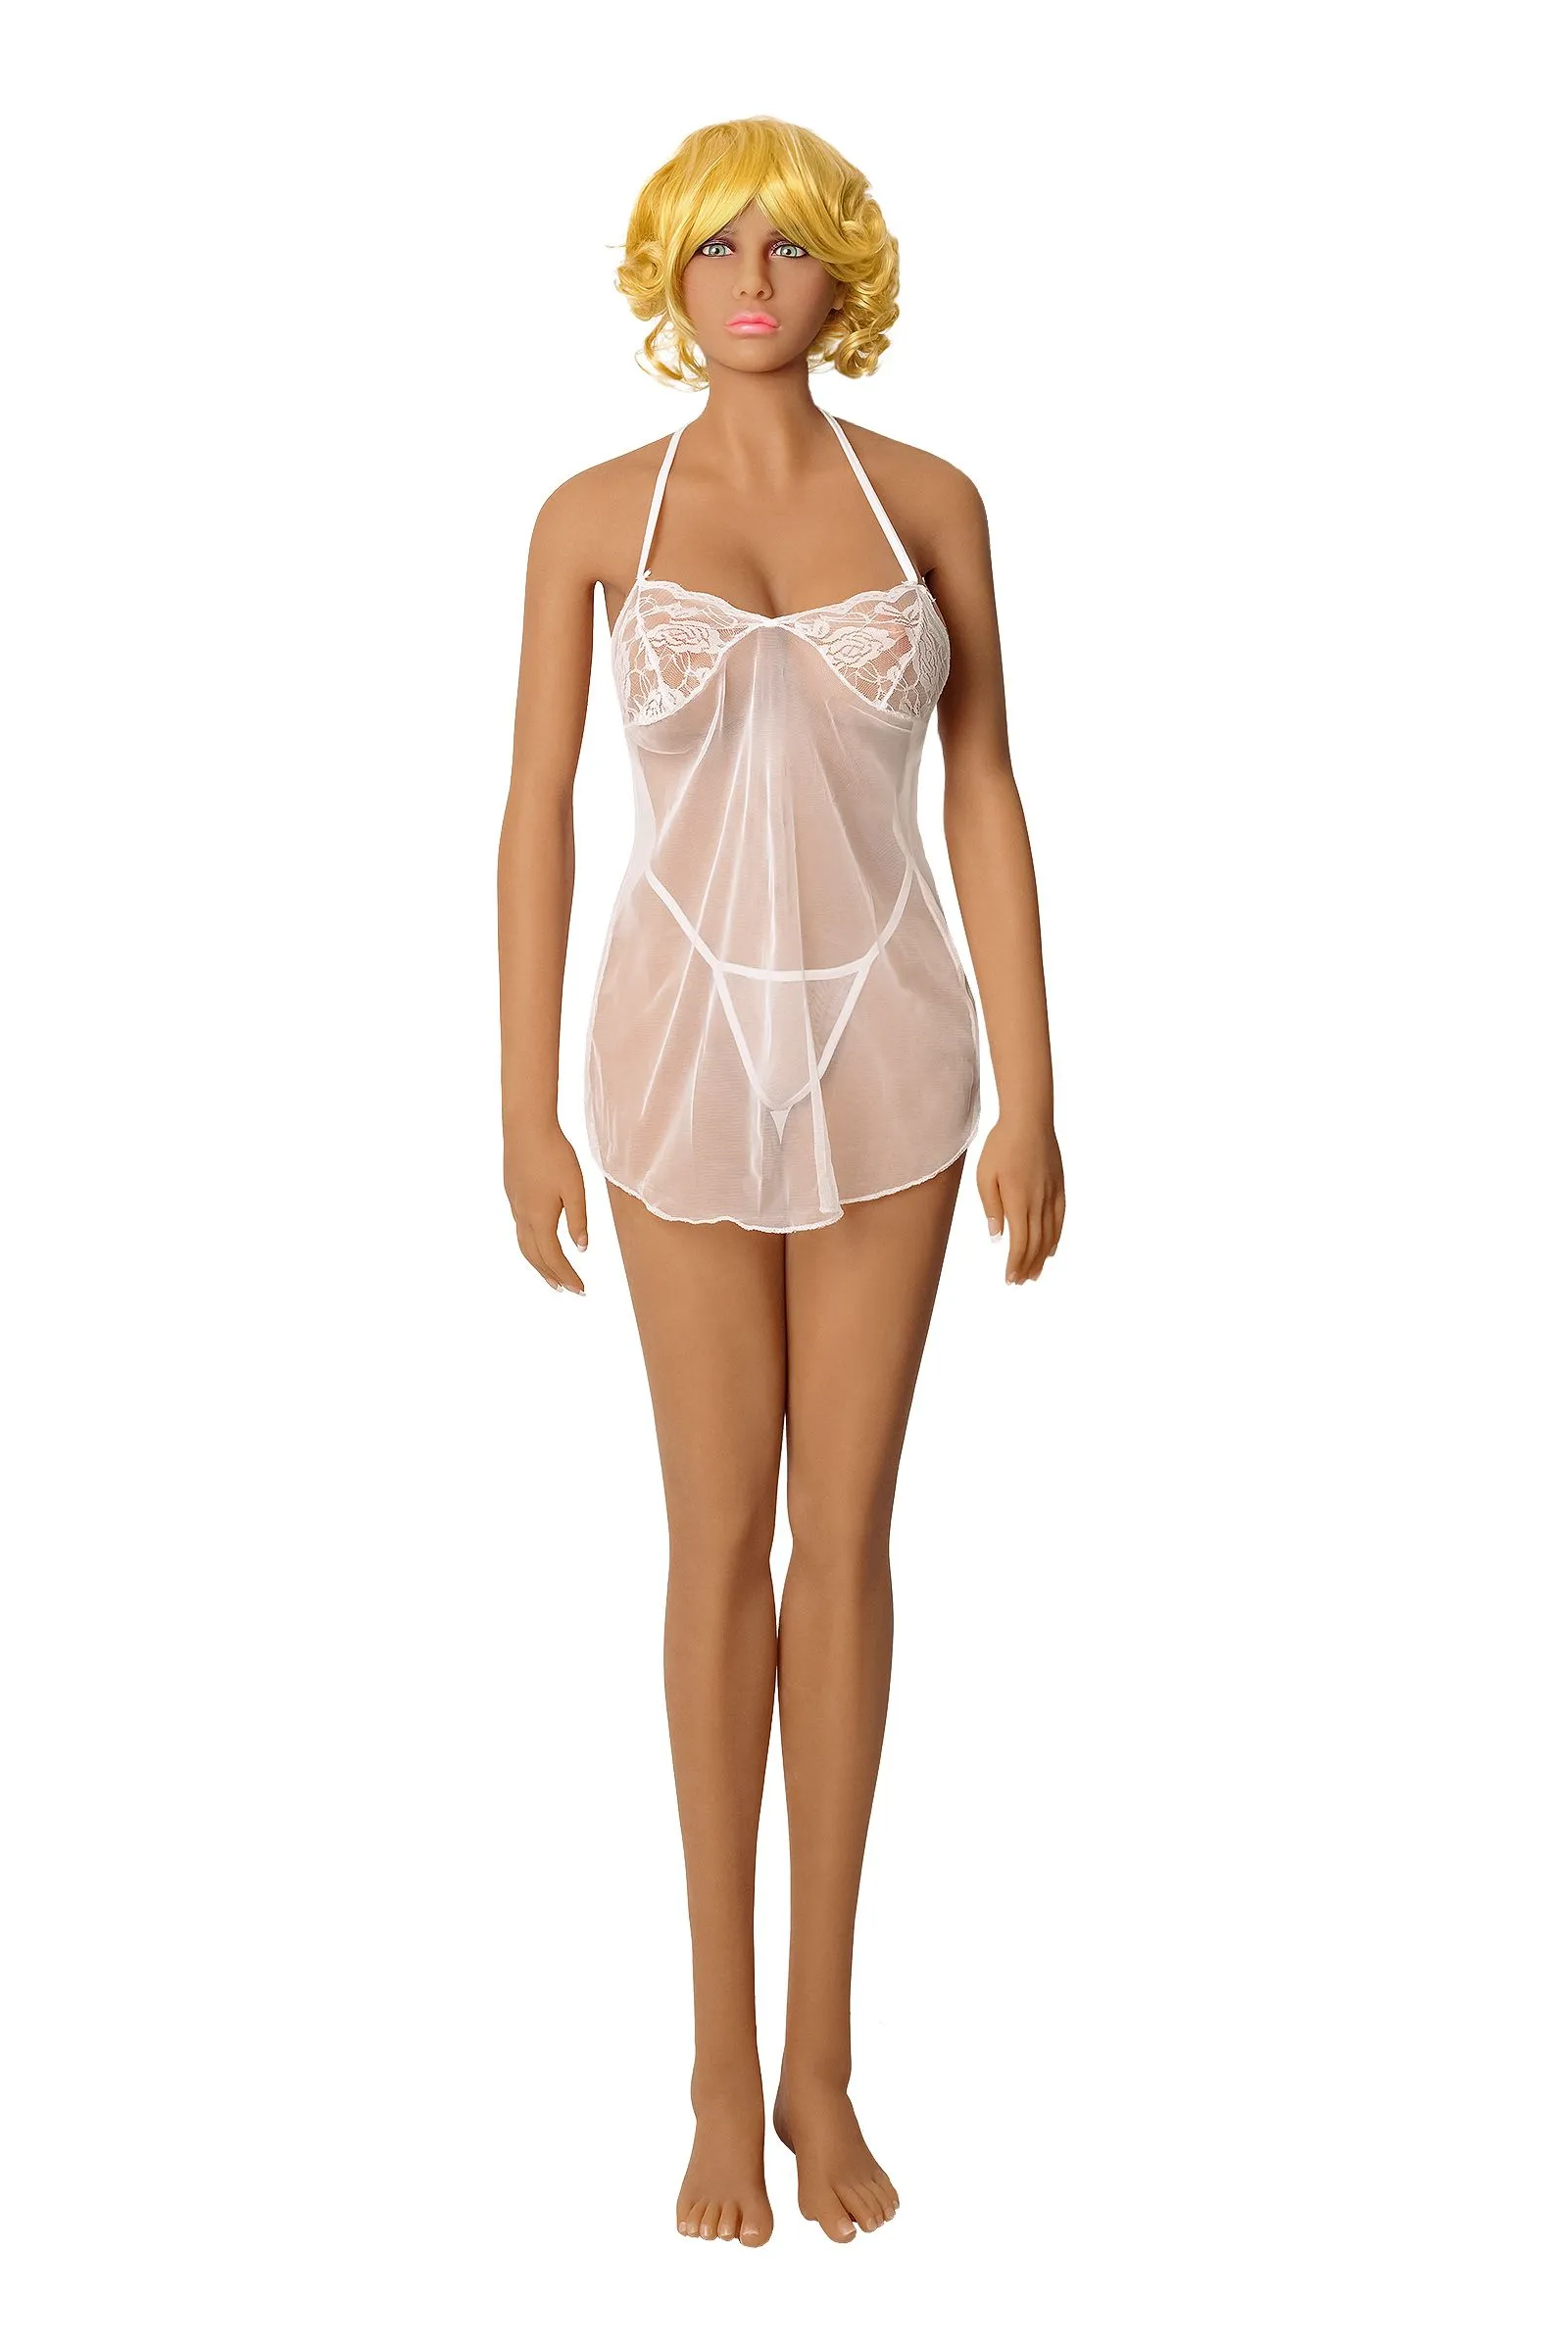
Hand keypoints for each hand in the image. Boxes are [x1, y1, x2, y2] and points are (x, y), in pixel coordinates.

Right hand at [503, 1118, 589, 1295]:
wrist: (525, 1126)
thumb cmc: (555, 1154)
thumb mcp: (574, 1188)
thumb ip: (578, 1219)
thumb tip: (582, 1248)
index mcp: (540, 1218)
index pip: (554, 1257)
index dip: (568, 1276)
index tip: (581, 1290)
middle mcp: (523, 1216)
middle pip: (535, 1257)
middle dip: (551, 1275)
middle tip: (567, 1290)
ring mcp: (515, 1205)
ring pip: (524, 1244)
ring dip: (538, 1263)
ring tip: (551, 1275)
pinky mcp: (512, 1194)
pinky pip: (519, 1229)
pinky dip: (530, 1245)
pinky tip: (538, 1241)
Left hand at [975, 1115, 1064, 1284]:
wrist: (1029, 1120)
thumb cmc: (1001, 1146)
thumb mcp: (985, 1176)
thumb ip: (991, 1208)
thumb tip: (997, 1237)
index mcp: (1018, 1201)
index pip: (1019, 1242)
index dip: (1015, 1263)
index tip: (1009, 1279)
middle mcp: (1038, 1202)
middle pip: (1035, 1243)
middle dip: (1027, 1266)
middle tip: (1019, 1282)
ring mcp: (1052, 1195)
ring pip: (1049, 1235)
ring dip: (1041, 1258)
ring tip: (1033, 1274)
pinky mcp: (1059, 1187)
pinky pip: (1060, 1219)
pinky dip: (1055, 1239)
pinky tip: (1050, 1250)